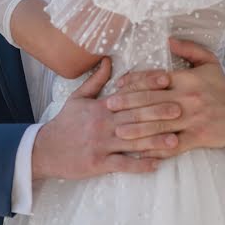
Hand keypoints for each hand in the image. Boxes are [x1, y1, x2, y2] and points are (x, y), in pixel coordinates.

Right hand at [31, 58, 176, 179]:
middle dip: (158, 112)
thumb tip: (109, 59)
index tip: (166, 79)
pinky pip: (122, 164)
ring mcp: (101, 144)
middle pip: (135, 116)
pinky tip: (155, 165)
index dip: (147, 84)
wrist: (44, 150)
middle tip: (180, 109)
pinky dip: (139, 165)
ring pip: (132, 141)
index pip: (128, 92)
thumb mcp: (77, 97)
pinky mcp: (98, 163)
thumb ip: (96, 80)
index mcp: (101, 106)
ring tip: (175, 140)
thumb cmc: (64, 123)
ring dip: (155, 141)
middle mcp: (103, 123)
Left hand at [105, 38, 224, 159]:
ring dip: (137, 129)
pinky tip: (141, 150)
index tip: (118, 85)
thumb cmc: (221, 87)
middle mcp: (188, 99)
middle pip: (152, 102)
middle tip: (109, 107)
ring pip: (160, 125)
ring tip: (119, 131)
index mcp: (187, 79)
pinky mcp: (197, 138)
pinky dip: (156, 148)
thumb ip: (189, 49)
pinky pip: (173, 145)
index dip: (134, 82)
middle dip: (128, 105)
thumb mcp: (209, 62)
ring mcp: (192, 119)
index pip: (155, 79)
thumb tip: (168, 40)